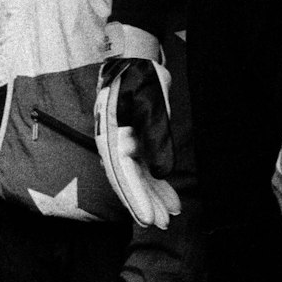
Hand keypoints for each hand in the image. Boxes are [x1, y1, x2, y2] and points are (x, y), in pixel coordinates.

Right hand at [94, 22, 181, 228]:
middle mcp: (114, 144)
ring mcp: (124, 144)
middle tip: (160, 223)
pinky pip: (145, 168)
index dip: (136, 198)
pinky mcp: (135, 141)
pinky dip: (158, 183)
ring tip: (169, 216)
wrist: (135, 58)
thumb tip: (161, 171)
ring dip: (153, 197)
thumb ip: (156, 137)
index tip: (148, 218)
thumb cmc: (140, 78)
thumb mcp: (150, 104)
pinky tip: (170, 198)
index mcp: (111, 135)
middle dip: (145, 203)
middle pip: (129, 181)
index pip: (123, 174)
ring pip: (138, 177)